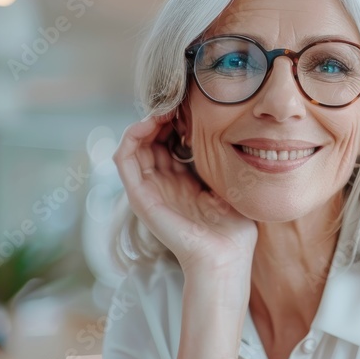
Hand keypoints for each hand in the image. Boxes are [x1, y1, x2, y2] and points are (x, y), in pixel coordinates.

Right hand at [113, 114, 257, 278]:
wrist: (226, 256)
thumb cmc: (234, 229)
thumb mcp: (229, 187)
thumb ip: (221, 165)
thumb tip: (230, 135)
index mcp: (182, 183)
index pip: (168, 144)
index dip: (174, 122)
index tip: (188, 106)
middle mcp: (162, 185)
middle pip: (150, 141)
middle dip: (160, 118)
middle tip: (175, 102)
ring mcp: (149, 191)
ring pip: (134, 146)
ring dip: (144, 122)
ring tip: (161, 108)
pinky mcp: (141, 196)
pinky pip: (125, 160)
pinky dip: (131, 137)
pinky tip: (148, 123)